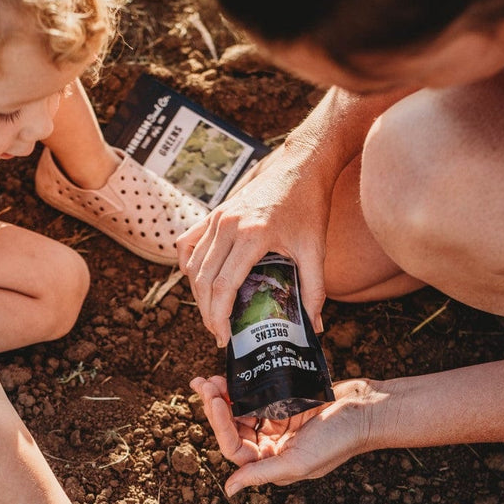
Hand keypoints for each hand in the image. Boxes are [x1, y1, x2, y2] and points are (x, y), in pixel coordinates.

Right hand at [178, 143, 329, 346]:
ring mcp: (218, 218)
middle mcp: (228, 226)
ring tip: (211, 314)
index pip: (224, 285)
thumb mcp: (315, 249)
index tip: (224, 337)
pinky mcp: (214, 213)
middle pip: (203, 280)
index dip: (219, 316)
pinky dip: (188, 265)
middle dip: (207, 312)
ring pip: (193, 265)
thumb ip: (314, 289)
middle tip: (218, 333)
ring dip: (197, 294)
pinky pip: (188, 243)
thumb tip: (314, 327)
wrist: (301, 166)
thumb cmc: (309, 207)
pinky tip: (197, 281)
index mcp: (252, 235)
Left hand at [190, 375, 382, 495]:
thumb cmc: (338, 440)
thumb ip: (260, 474)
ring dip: (223, 395)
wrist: (367, 409)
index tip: (213, 399)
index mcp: (272, 463)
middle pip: (232, 427)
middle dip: (214, 406)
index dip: (219, 425)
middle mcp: (271, 445)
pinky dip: (242, 387)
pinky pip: (256, 395)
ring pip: (240, 410)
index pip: (234, 447)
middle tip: (202, 383)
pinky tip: (231, 374)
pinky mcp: (284, 403)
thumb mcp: (297, 462)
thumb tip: (228, 491)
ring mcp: (277, 423)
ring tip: (210, 378)